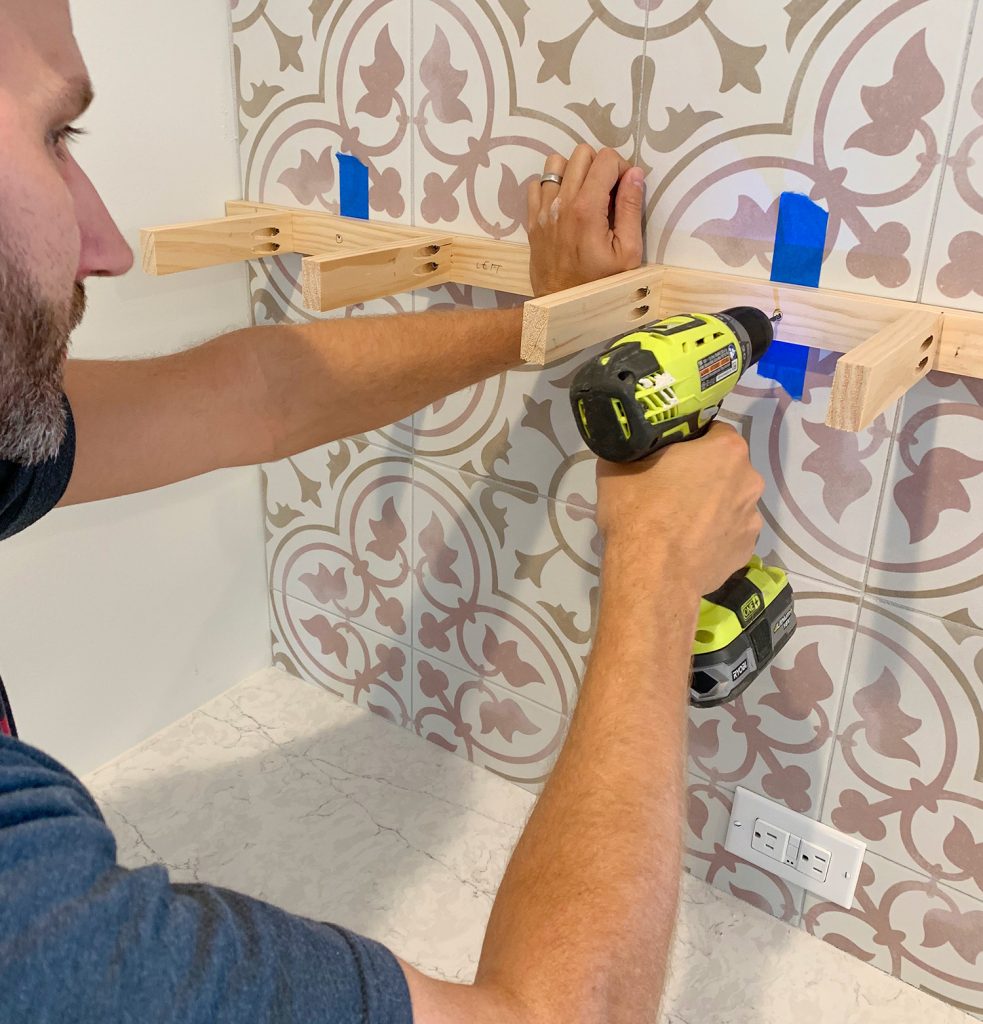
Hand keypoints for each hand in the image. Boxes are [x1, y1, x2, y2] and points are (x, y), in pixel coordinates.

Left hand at [527, 145, 645, 296]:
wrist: (562, 305)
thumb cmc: (600, 284)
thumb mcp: (628, 252)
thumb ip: (631, 208)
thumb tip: (634, 173)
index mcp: (587, 209)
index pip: (606, 159)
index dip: (621, 168)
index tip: (624, 189)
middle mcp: (562, 203)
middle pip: (581, 153)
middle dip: (599, 165)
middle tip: (607, 191)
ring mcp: (543, 210)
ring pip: (556, 163)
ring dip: (574, 171)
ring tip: (585, 193)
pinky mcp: (533, 219)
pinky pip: (537, 183)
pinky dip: (552, 185)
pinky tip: (564, 203)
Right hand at [595, 423, 764, 598]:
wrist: (651, 574)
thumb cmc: (639, 511)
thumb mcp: (617, 465)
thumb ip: (634, 449)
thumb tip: (632, 450)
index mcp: (725, 449)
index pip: (712, 431)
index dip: (690, 442)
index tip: (669, 456)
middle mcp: (749, 479)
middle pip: (726, 468)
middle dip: (704, 474)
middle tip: (670, 490)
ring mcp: (752, 518)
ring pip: (729, 502)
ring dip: (711, 506)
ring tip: (679, 525)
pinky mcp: (746, 550)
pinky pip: (729, 534)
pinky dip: (714, 536)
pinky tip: (689, 546)